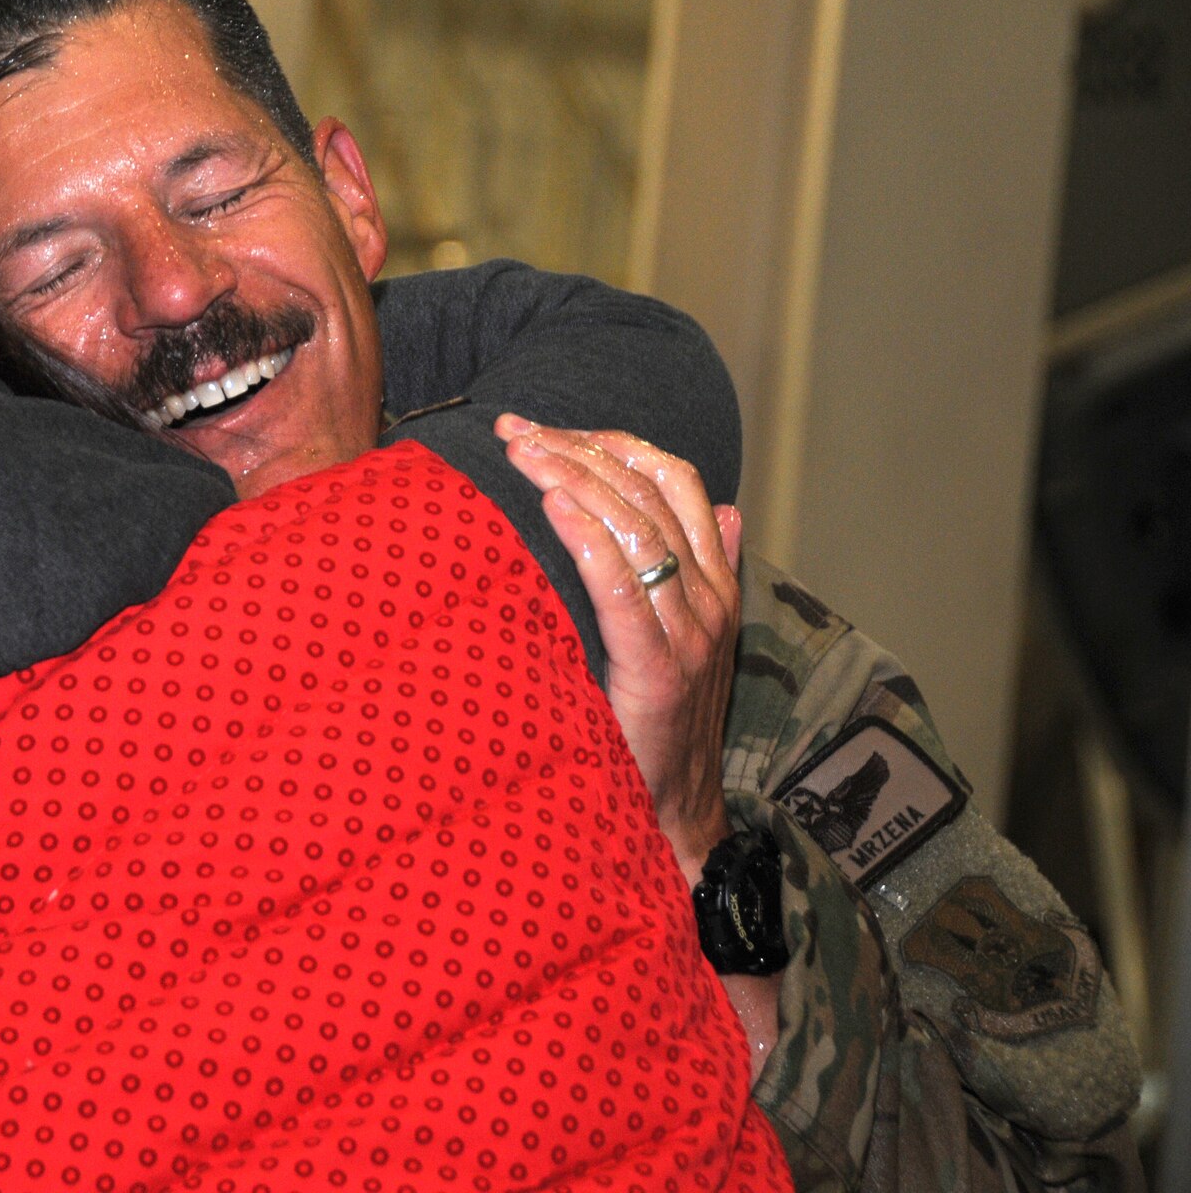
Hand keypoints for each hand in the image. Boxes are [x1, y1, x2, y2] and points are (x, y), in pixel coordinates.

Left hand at [495, 416, 743, 882]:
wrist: (674, 812)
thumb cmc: (659, 722)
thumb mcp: (683, 638)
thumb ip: (702, 572)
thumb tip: (726, 508)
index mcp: (715, 581)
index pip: (673, 480)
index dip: (611, 442)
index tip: (545, 427)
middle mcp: (710, 597)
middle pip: (646, 492)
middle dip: (575, 449)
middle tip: (513, 430)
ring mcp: (689, 633)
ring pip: (635, 527)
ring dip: (571, 478)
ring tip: (520, 453)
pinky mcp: (659, 671)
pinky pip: (624, 588)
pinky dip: (587, 538)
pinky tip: (551, 506)